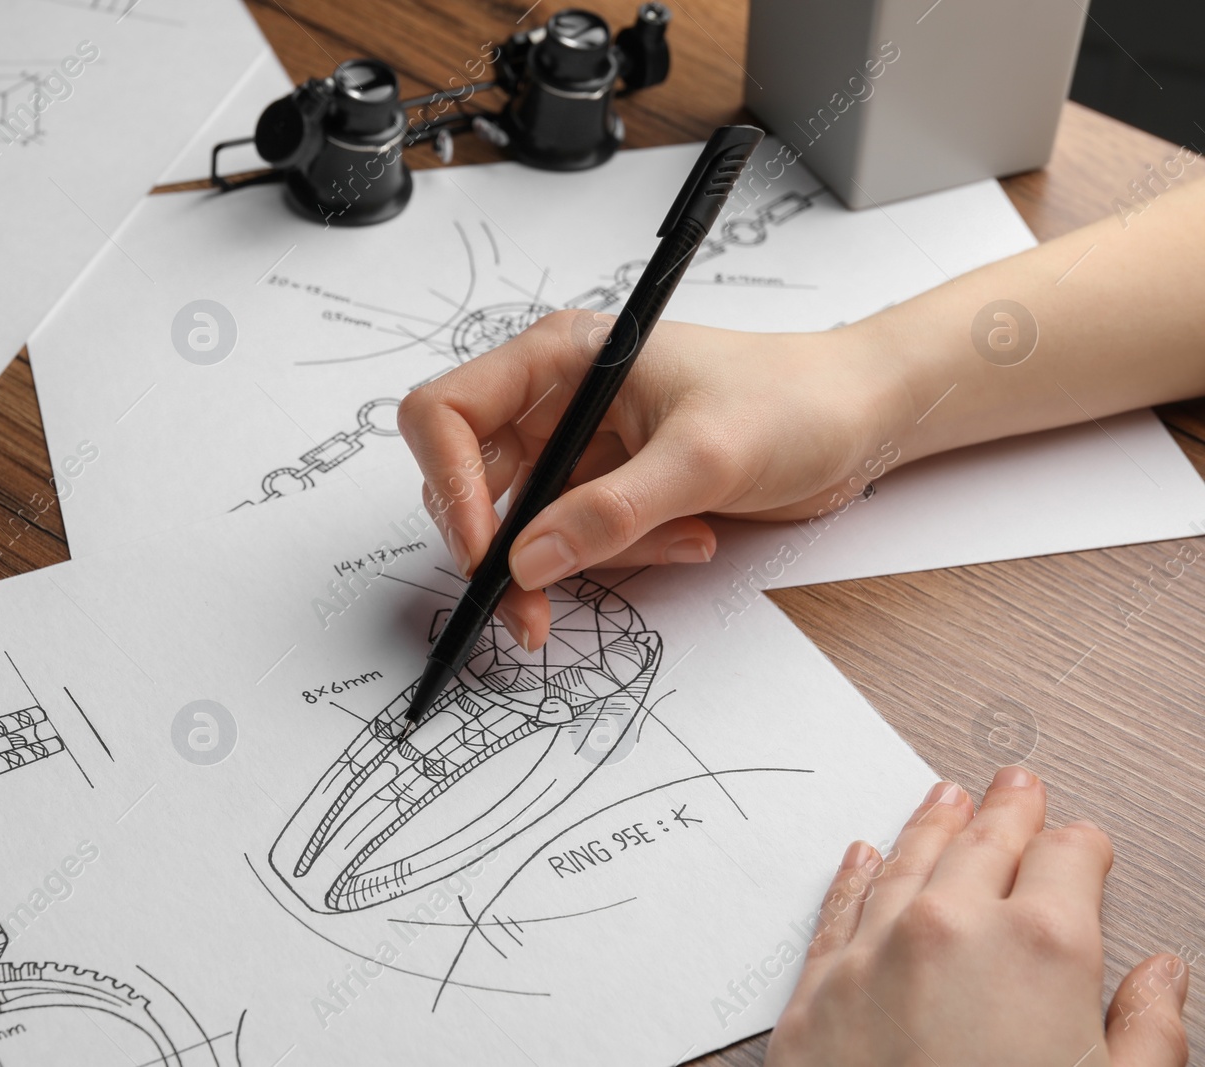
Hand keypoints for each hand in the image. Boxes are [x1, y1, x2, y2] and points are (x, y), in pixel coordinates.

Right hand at [397, 309, 899, 647]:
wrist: (860, 418)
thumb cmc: (793, 399)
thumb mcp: (703, 458)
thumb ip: (611, 512)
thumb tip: (527, 563)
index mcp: (561, 359)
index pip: (448, 414)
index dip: (449, 485)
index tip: (483, 552)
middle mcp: (557, 400)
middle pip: (475, 485)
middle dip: (507, 552)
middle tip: (533, 612)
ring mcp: (582, 448)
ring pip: (529, 530)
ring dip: (590, 557)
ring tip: (680, 536)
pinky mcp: (610, 490)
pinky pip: (580, 545)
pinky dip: (625, 559)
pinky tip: (690, 535)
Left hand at [766, 766, 1189, 1066]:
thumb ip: (1151, 1032)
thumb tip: (1163, 978)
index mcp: (1043, 947)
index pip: (1069, 860)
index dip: (1082, 848)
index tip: (1084, 844)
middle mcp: (951, 928)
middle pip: (985, 843)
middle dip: (1008, 811)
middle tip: (1016, 783)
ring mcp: (874, 952)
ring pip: (908, 860)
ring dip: (932, 825)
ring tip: (946, 796)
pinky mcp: (815, 988)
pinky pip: (839, 907)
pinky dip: (856, 874)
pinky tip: (865, 853)